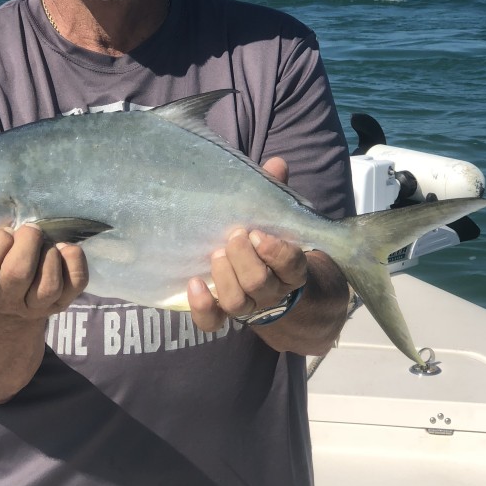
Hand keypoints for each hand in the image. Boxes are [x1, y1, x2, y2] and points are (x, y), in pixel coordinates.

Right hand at [0, 224, 88, 320]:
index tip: (5, 232)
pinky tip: (63, 249)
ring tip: (45, 244)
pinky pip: (76, 282)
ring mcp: (36, 307)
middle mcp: (6, 302)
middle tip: (30, 231)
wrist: (4, 309)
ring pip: (49, 285)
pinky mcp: (62, 303)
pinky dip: (74, 259)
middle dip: (27, 241)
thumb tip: (10, 217)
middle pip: (18, 273)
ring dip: (50, 254)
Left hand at [187, 157, 307, 332]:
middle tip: (234, 236)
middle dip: (245, 260)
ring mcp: (246, 305)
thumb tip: (276, 163)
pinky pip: (212, 322)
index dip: (276, 253)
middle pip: (260, 284)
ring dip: (225, 277)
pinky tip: (194, 284)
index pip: (291, 266)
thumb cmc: (266, 239)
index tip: (258, 233)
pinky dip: (203, 306)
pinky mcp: (221, 312)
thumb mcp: (274, 217)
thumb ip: (275, 192)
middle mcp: (270, 291)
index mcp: (290, 268)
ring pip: (237, 303)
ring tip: (216, 254)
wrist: (266, 281)